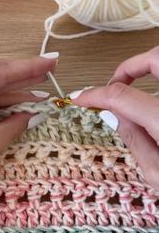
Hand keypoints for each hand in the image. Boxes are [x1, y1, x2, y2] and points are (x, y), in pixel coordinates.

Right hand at [70, 46, 158, 189]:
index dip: (96, 94)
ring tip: (132, 87)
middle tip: (113, 84)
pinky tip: (154, 95)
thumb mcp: (157, 174)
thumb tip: (114, 114)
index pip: (122, 96)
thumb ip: (133, 139)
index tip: (81, 98)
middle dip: (128, 67)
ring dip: (148, 67)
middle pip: (156, 57)